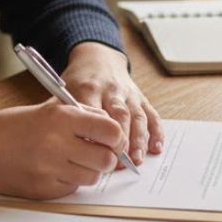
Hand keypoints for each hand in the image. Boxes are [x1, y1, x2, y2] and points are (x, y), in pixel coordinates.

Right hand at [0, 99, 125, 198]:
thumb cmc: (13, 126)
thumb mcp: (48, 110)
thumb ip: (81, 117)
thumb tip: (111, 129)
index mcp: (61, 118)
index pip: (110, 131)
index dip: (117, 137)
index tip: (114, 140)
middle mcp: (57, 143)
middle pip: (106, 159)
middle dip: (107, 158)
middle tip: (99, 154)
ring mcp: (49, 169)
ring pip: (92, 177)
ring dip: (89, 171)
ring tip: (75, 161)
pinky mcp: (43, 189)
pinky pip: (72, 189)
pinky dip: (70, 181)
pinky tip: (56, 170)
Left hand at [62, 42, 164, 168]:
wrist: (97, 57)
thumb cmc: (79, 81)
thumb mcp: (66, 92)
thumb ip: (68, 116)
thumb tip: (71, 149)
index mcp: (89, 89)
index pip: (95, 115)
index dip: (97, 137)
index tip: (95, 157)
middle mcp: (111, 90)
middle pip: (119, 116)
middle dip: (121, 141)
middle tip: (120, 164)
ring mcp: (128, 93)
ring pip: (136, 116)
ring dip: (139, 139)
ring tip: (137, 160)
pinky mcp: (140, 96)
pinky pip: (151, 114)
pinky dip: (156, 131)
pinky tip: (156, 147)